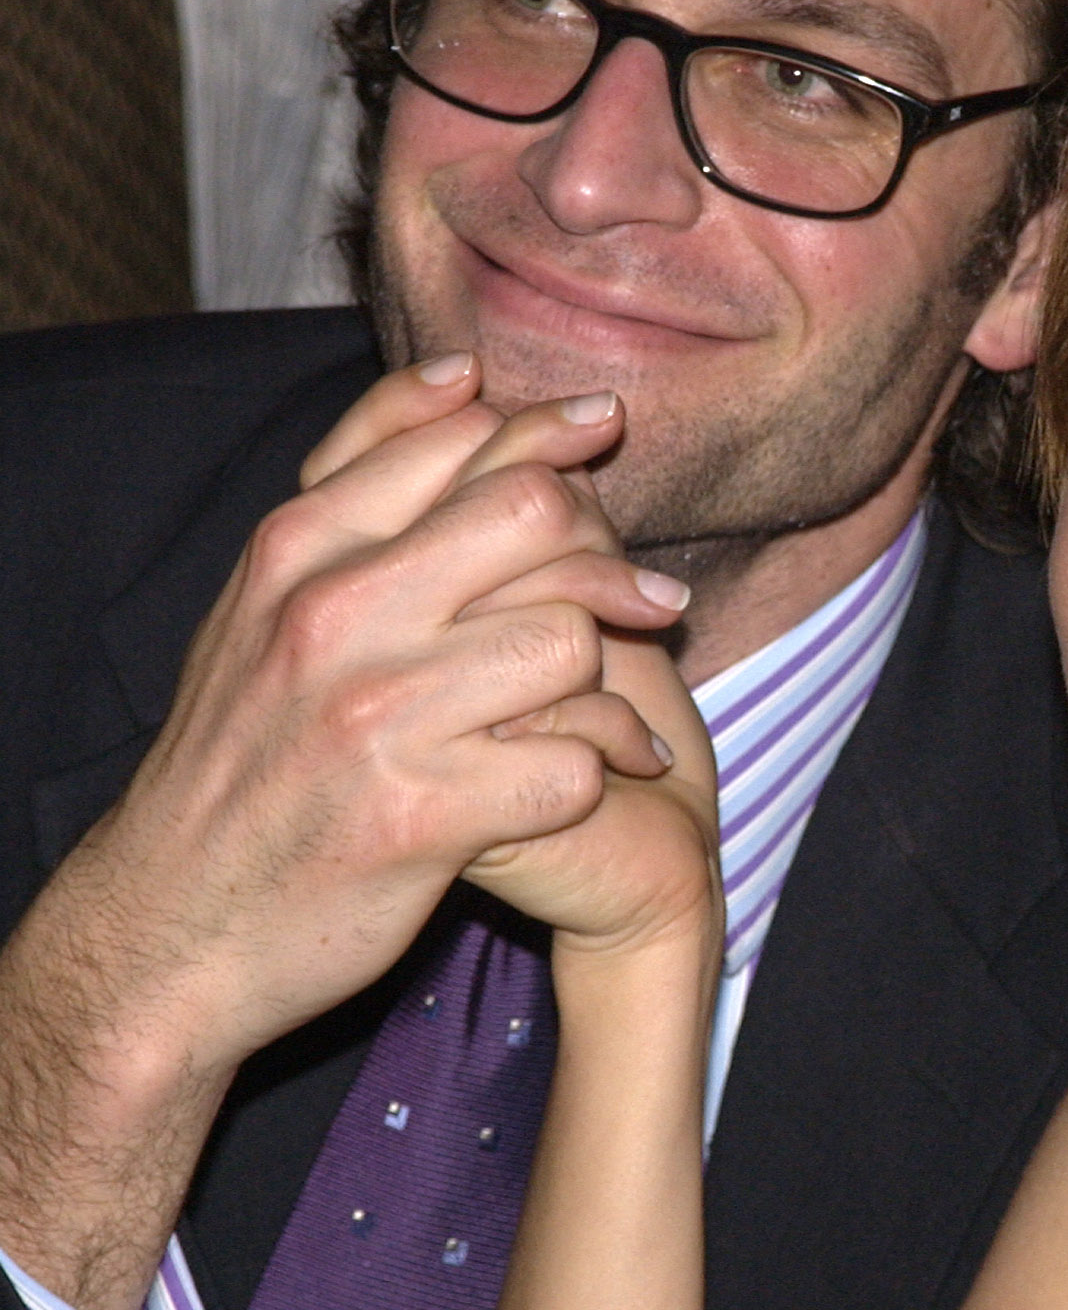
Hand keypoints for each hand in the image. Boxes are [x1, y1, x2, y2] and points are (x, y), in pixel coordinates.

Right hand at [0, 353, 687, 1309]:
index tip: (605, 439)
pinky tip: (608, 780)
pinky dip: (604, 768)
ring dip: (618, 678)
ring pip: (565, 641)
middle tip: (654, 601)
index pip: (458, 446)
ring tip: (632, 713)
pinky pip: (569, 762)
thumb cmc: (240, 762)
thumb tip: (461, 381)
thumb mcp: (262, 608)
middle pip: (531, 520)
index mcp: (296, 552)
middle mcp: (332, 617)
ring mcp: (374, 716)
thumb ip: (356, 496)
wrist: (172, 928)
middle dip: (608, 557)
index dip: (551, 435)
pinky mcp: (419, 817)